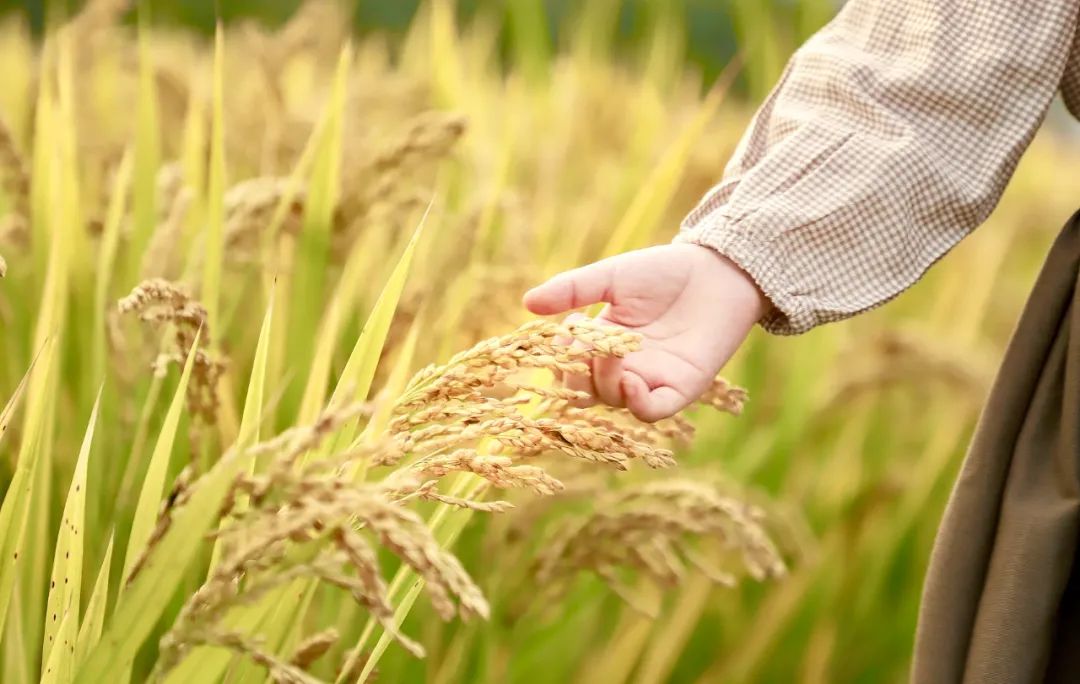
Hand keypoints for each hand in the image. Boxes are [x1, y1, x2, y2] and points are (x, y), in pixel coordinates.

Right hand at [523, 244, 766, 421]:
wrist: (719, 269)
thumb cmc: (665, 271)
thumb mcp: (611, 277)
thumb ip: (572, 290)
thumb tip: (527, 303)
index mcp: (603, 342)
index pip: (569, 367)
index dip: (559, 359)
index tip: (563, 336)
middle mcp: (624, 367)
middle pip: (585, 392)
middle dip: (575, 376)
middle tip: (583, 348)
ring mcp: (651, 379)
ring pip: (613, 401)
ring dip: (604, 381)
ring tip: (611, 352)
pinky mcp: (681, 387)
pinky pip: (651, 411)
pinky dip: (636, 403)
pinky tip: (632, 380)